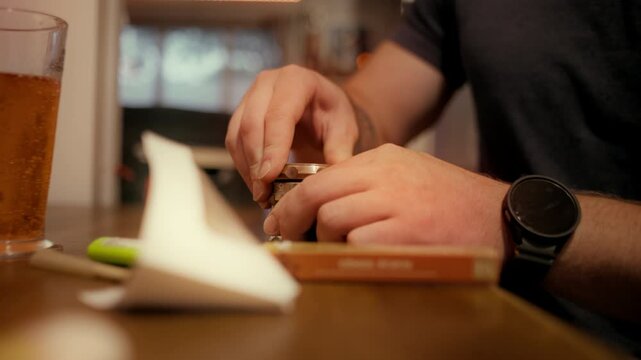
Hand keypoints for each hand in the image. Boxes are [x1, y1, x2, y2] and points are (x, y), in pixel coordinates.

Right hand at [225, 65, 358, 206]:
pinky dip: (244, 168)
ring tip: (262, 195)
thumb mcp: (345, 128)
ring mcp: (250, 97)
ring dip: (247, 169)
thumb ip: (339, 149)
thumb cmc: (333, 115)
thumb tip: (330, 176)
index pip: (279, 114)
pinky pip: (233, 143)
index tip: (270, 176)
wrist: (321, 108)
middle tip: (264, 192)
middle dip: (256, 163)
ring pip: (237, 135)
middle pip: (252, 124)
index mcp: (296, 79)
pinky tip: (257, 186)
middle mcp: (267, 83)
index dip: (273, 146)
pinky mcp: (240, 115)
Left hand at [264, 144, 508, 253]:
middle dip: (292, 217)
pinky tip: (365, 256)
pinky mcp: (407, 232)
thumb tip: (323, 204)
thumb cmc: (451, 202)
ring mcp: (397, 202)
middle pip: (318, 192)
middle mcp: (386, 174)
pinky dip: (352, 253)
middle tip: (284, 234)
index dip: (293, 199)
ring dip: (326, 239)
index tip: (281, 216)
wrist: (502, 217)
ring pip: (332, 217)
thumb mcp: (407, 175)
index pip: (322, 176)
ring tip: (339, 248)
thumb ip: (368, 183)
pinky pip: (358, 242)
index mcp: (383, 158)